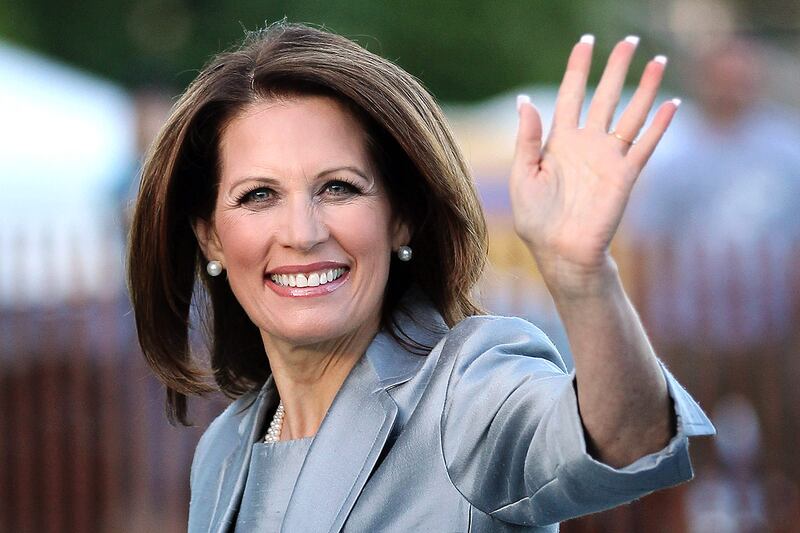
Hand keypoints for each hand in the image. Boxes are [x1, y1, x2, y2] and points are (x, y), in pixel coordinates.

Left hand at [510, 35, 678, 295]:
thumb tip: (524, 100)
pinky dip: (659, 125)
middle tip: (628, 41)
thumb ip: (527, 138)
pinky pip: (645, 145)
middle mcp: (587, 143)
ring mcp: (608, 158)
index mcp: (559, 140)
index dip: (577, 68)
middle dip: (616, 68)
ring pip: (631, 114)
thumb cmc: (535, 218)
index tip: (585, 42)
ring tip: (658, 61)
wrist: (559, 251)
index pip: (570, 94)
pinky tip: (671, 104)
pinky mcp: (625, 175)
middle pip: (605, 96)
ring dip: (645, 89)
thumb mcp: (523, 175)